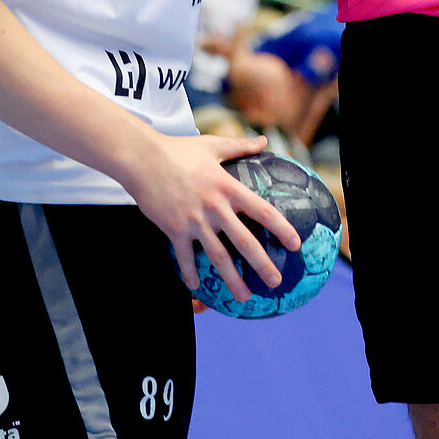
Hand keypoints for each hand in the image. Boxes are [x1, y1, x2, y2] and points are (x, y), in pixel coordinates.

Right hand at [119, 133, 302, 299]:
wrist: (142, 159)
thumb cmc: (179, 150)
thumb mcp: (213, 145)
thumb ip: (241, 146)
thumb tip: (264, 141)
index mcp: (228, 187)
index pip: (263, 211)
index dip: (282, 228)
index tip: (296, 244)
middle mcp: (215, 207)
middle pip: (244, 241)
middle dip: (262, 264)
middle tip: (276, 282)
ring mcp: (194, 221)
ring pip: (217, 256)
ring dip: (231, 279)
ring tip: (244, 298)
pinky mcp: (174, 229)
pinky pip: (184, 256)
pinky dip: (190, 273)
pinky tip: (196, 288)